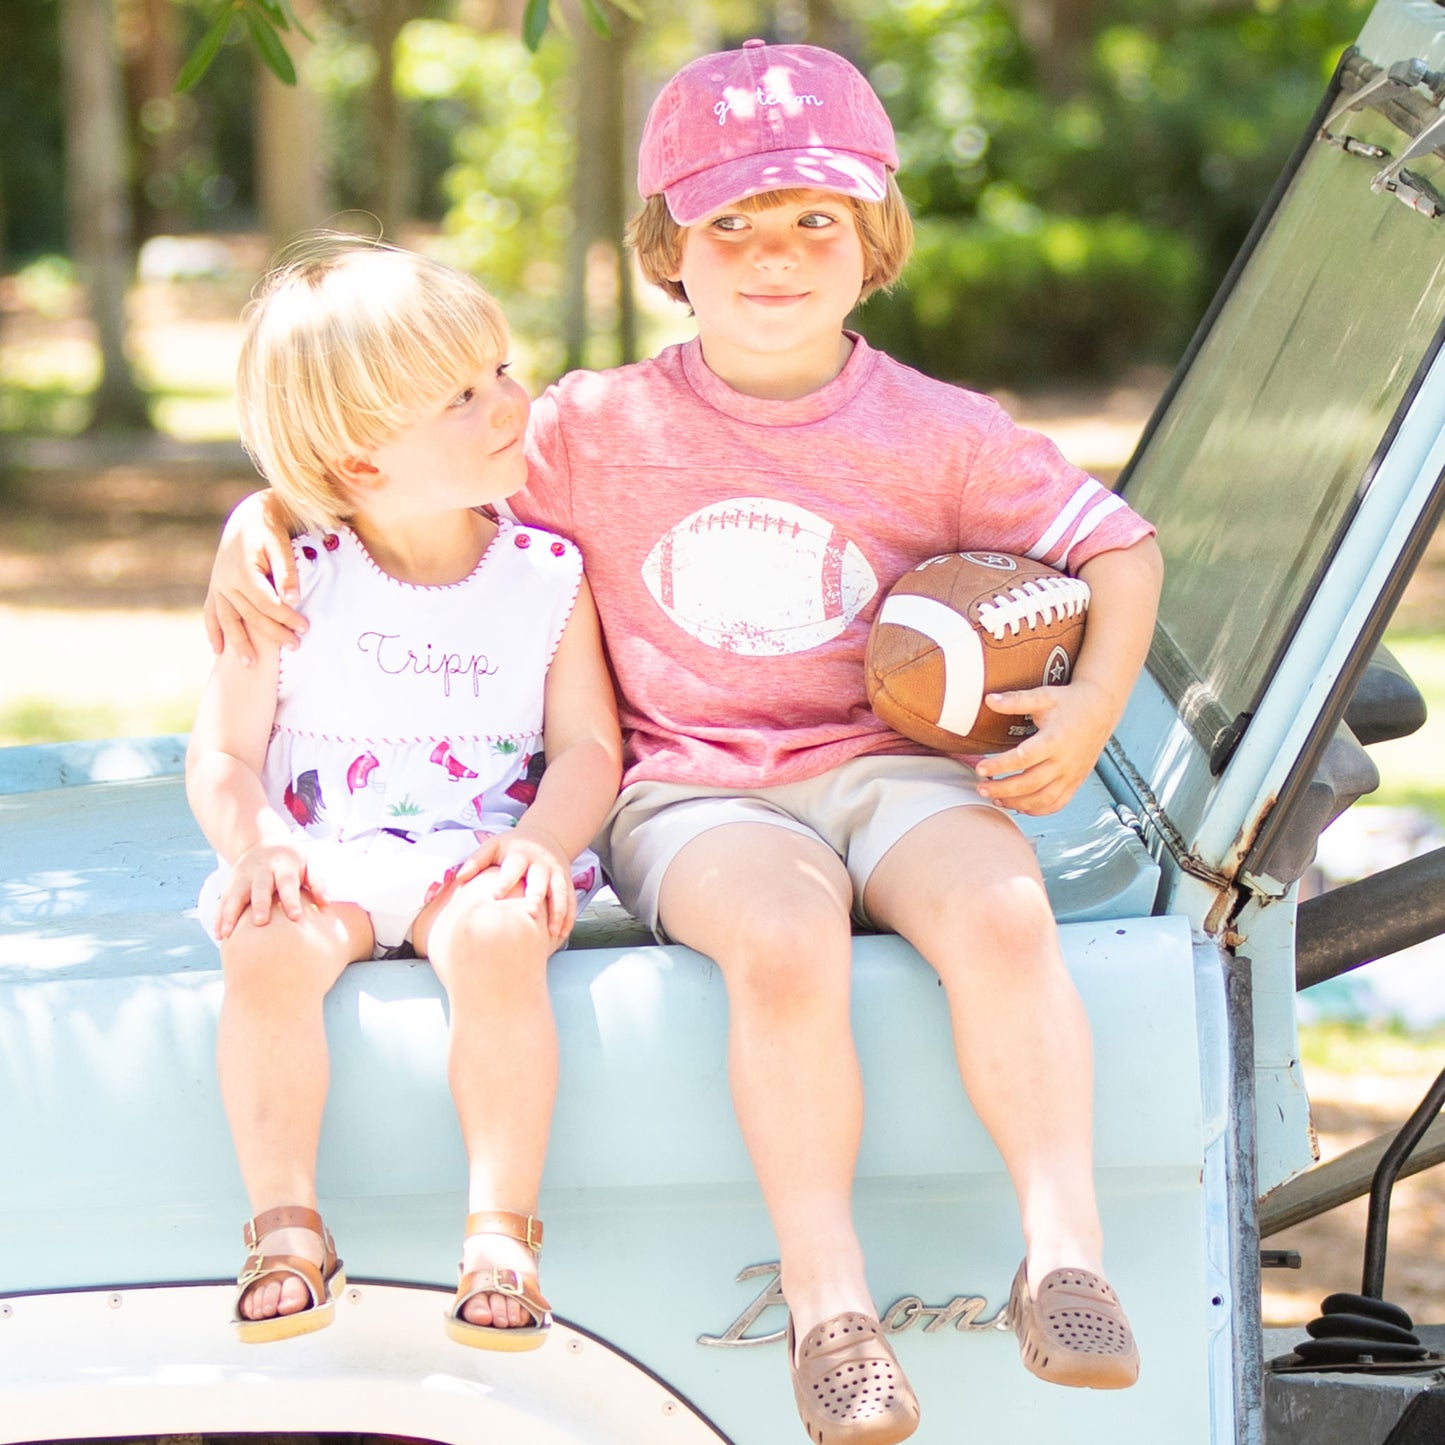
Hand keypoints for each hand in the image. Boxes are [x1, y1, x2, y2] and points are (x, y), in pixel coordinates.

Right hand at [202, 491, 306, 665]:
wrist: (249, 515)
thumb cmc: (269, 527)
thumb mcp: (280, 543)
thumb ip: (287, 571)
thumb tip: (293, 600)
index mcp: (243, 571)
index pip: (267, 603)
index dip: (285, 617)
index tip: (304, 627)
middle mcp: (226, 581)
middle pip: (251, 615)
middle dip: (272, 633)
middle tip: (295, 646)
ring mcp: (218, 585)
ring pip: (229, 619)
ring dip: (239, 642)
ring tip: (252, 664)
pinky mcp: (216, 586)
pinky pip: (212, 613)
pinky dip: (214, 631)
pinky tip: (218, 650)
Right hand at [215, 840, 321, 938]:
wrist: (263, 843)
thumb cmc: (292, 861)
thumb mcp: (308, 863)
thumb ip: (318, 882)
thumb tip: (327, 903)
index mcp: (283, 866)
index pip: (287, 883)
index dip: (291, 899)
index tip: (295, 917)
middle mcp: (261, 871)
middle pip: (260, 888)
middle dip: (259, 905)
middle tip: (260, 922)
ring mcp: (243, 877)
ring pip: (235, 896)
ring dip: (231, 914)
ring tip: (228, 934)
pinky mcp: (231, 885)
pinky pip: (224, 901)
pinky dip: (220, 917)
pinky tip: (219, 935)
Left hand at [454, 829, 577, 937]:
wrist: (545, 836)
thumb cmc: (512, 846)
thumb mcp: (493, 846)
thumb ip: (477, 860)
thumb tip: (459, 878)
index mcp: (521, 854)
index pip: (513, 868)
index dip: (505, 881)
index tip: (496, 896)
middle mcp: (541, 863)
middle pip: (540, 880)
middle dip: (537, 896)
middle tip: (531, 914)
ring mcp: (557, 873)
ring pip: (560, 892)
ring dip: (558, 911)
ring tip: (552, 932)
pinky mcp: (567, 882)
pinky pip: (571, 900)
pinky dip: (569, 917)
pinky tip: (563, 934)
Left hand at [972, 678, 1114, 815]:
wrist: (1101, 709)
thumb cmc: (1070, 702)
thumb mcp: (1043, 696)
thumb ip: (1015, 700)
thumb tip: (989, 700)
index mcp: (1055, 739)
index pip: (1024, 758)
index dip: (1000, 765)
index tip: (980, 768)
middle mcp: (1065, 760)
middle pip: (1031, 783)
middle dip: (1003, 789)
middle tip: (981, 788)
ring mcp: (1071, 774)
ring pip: (1043, 798)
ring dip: (1017, 803)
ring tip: (996, 799)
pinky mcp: (1075, 782)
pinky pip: (1057, 803)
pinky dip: (1037, 810)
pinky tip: (1019, 806)